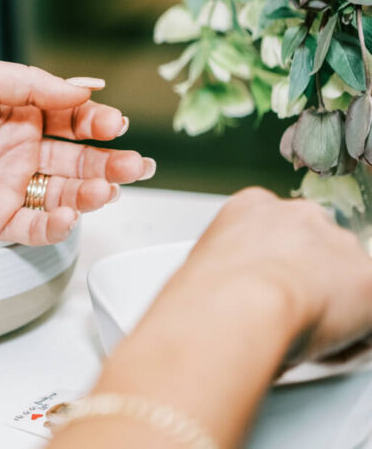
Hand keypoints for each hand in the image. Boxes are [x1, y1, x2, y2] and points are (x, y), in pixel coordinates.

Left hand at [0, 55, 154, 243]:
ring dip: (92, 192)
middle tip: (133, 165)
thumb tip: (84, 88)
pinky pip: (34, 227)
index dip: (96, 121)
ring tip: (106, 189)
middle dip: (110, 162)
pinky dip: (56, 225)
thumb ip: (31, 83)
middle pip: (79, 159)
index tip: (114, 123)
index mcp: (17, 112)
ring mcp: (8, 186)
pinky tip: (67, 214)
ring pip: (64, 194)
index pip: (72, 117)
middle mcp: (18, 149)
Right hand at [171, 187, 371, 361]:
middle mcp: (299, 215)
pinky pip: (367, 313)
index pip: (272, 228)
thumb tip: (227, 291)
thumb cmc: (209, 296)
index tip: (263, 286)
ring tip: (299, 334)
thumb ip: (229, 266)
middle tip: (283, 313)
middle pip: (313, 246)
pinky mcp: (368, 278)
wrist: (238, 307)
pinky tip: (319, 349)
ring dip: (330, 304)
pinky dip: (350, 335)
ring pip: (344, 276)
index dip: (270, 262)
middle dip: (305, 278)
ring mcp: (337, 243)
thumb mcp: (202, 265)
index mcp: (251, 206)